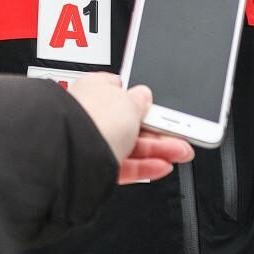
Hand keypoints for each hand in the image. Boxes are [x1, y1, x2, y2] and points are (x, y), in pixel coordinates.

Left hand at [66, 72, 194, 183]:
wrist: (72, 152)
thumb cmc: (92, 117)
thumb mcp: (130, 101)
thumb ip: (140, 99)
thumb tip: (144, 96)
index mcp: (96, 88)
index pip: (128, 95)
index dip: (151, 106)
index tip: (170, 116)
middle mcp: (92, 113)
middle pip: (133, 124)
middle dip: (160, 133)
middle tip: (181, 139)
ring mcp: (92, 141)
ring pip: (131, 146)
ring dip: (157, 150)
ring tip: (179, 153)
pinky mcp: (94, 166)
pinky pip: (124, 165)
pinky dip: (144, 166)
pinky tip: (161, 166)